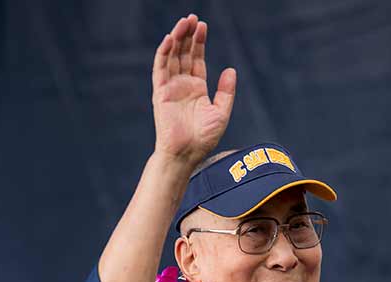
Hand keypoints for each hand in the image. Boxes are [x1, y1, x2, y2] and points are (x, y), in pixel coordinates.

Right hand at [151, 14, 235, 162]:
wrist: (186, 154)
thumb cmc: (203, 139)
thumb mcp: (221, 112)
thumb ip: (226, 91)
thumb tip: (230, 69)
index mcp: (196, 89)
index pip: (196, 59)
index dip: (199, 42)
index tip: (203, 26)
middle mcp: (182, 86)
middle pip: (184, 54)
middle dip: (188, 35)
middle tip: (192, 18)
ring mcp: (170, 88)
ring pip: (172, 57)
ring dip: (176, 39)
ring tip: (183, 22)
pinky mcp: (160, 93)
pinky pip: (160, 70)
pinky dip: (162, 54)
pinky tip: (168, 39)